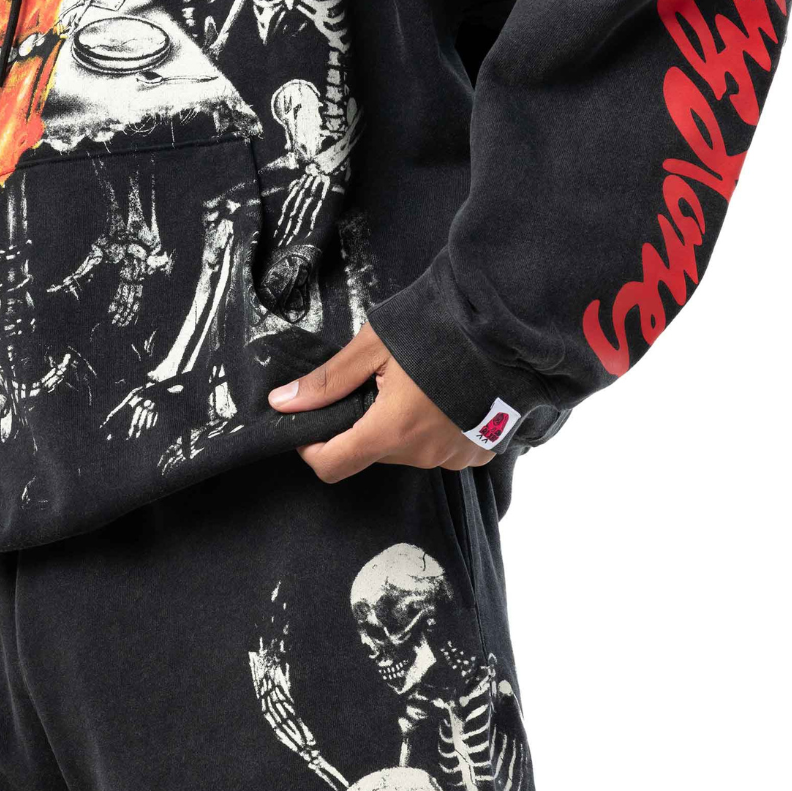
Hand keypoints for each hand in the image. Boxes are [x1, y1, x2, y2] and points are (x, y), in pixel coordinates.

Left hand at [269, 325, 489, 482]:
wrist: (510, 324)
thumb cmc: (438, 328)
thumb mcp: (373, 347)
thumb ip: (327, 382)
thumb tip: (282, 403)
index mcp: (391, 431)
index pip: (331, 466)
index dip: (312, 447)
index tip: (312, 423)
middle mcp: (422, 454)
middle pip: (370, 452)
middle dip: (362, 423)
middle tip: (376, 382)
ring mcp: (455, 456)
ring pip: (406, 450)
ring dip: (399, 425)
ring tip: (416, 383)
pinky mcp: (480, 451)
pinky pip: (441, 449)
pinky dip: (434, 428)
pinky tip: (444, 397)